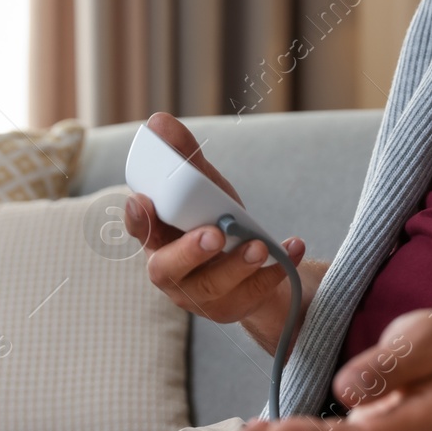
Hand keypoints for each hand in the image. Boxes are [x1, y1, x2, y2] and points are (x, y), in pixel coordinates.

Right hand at [124, 112, 305, 325]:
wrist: (255, 267)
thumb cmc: (218, 222)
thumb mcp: (206, 189)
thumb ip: (185, 159)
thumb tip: (160, 122)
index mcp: (159, 238)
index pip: (140, 230)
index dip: (138, 219)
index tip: (143, 201)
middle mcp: (172, 271)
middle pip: (167, 269)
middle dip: (190, 251)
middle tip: (214, 233)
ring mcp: (200, 296)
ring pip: (212, 288)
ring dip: (237, 265)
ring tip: (260, 246)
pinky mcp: (231, 308)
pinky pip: (252, 295)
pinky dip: (276, 270)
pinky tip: (292, 247)